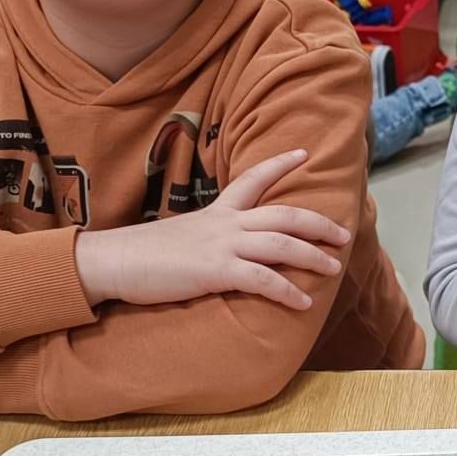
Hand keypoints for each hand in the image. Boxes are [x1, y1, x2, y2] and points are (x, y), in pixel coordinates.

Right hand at [73, 148, 349, 308]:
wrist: (113, 261)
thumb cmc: (143, 255)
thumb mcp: (183, 236)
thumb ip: (209, 238)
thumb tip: (224, 251)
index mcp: (217, 212)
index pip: (253, 179)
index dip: (279, 165)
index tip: (302, 153)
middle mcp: (225, 223)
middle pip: (283, 214)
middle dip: (317, 223)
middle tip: (343, 233)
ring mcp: (221, 245)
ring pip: (281, 243)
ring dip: (312, 255)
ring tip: (333, 267)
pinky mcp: (215, 271)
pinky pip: (262, 280)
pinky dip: (287, 291)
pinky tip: (303, 302)